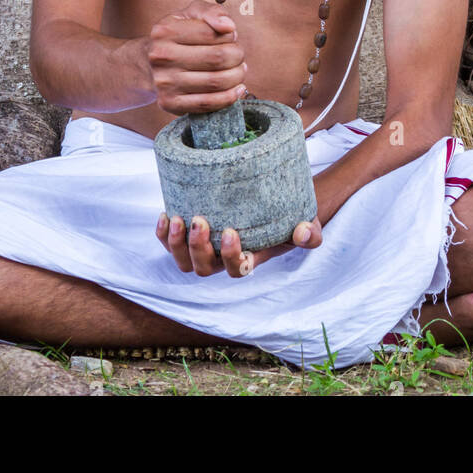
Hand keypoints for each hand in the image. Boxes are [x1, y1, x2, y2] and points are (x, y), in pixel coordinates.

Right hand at [145, 0, 247, 115]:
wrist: (149, 64)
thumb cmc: (177, 36)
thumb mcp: (191, 14)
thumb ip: (213, 12)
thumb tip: (229, 27)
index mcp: (166, 31)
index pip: (212, 33)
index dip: (229, 36)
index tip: (231, 38)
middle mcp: (162, 56)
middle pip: (217, 58)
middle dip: (237, 56)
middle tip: (239, 55)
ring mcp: (165, 82)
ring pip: (215, 82)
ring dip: (236, 77)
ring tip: (239, 70)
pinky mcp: (170, 103)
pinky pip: (207, 104)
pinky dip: (229, 97)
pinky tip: (236, 89)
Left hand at [156, 211, 322, 277]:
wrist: (272, 202)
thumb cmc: (288, 218)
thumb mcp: (306, 225)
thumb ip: (310, 233)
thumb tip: (303, 233)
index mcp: (248, 259)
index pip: (236, 270)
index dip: (230, 257)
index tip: (230, 232)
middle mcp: (222, 260)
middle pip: (204, 269)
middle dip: (198, 248)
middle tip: (200, 221)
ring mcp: (203, 250)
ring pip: (184, 262)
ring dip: (176, 244)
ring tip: (179, 219)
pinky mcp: (189, 235)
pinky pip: (169, 243)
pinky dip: (163, 234)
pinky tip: (166, 214)